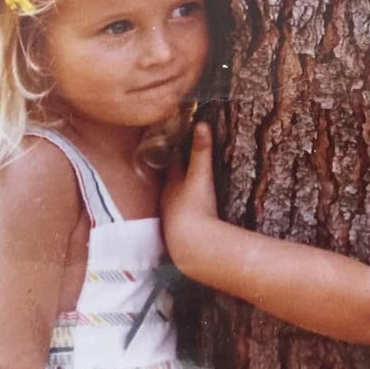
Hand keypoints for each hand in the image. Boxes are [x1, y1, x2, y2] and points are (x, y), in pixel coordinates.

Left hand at [162, 122, 219, 279]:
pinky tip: (189, 220)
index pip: (173, 164)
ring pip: (173, 203)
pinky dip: (183, 216)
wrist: (192, 245)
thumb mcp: (201, 177)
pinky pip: (179, 221)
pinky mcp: (177, 236)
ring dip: (178, 197)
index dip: (176, 153)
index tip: (178, 143)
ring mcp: (171, 219)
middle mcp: (168, 201)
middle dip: (175, 175)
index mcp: (172, 185)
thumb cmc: (196, 208)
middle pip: (170, 183)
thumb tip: (202, 123)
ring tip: (184, 192)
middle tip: (181, 166)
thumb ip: (202, 151)